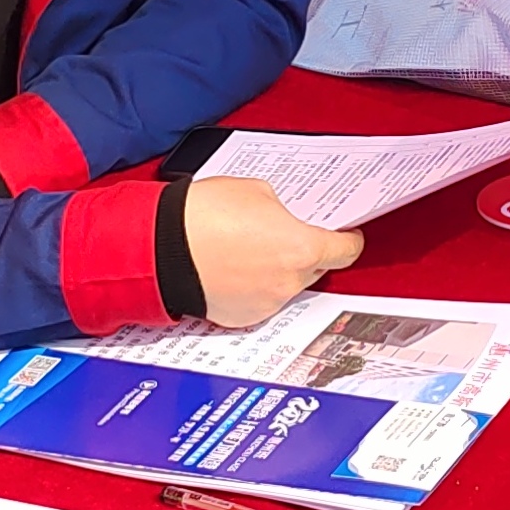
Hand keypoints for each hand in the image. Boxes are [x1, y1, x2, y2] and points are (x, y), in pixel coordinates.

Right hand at [183, 179, 363, 326]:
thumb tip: (283, 221)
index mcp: (302, 248)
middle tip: (287, 234)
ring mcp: (266, 303)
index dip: (349, 240)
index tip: (347, 235)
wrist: (161, 248)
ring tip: (249, 248)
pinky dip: (255, 287)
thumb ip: (282, 210)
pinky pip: (261, 300)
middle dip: (308, 252)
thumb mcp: (257, 192)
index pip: (346, 250)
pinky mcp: (241, 318)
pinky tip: (236, 268)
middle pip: (317, 269)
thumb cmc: (205, 215)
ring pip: (287, 285)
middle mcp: (289, 282)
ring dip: (278, 270)